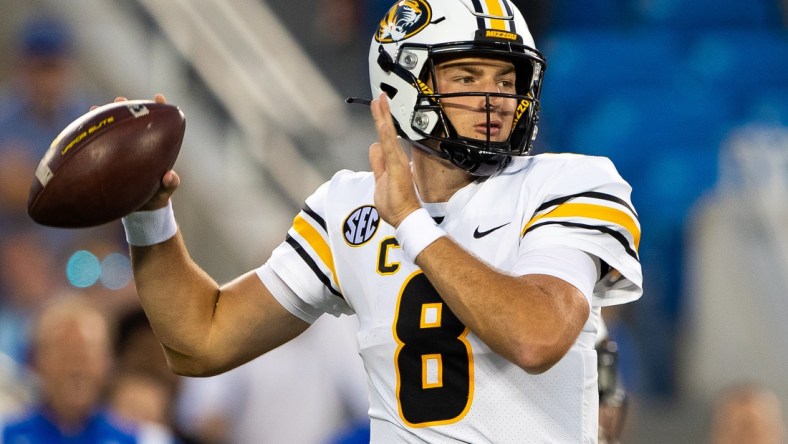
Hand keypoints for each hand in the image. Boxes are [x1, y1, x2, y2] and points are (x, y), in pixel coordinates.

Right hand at [93, 94, 180, 210]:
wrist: (138, 211)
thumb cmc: (155, 198)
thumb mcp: (163, 194)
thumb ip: (170, 185)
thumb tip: (170, 175)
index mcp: (153, 148)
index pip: (158, 125)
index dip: (159, 109)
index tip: (159, 98)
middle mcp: (137, 145)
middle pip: (132, 121)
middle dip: (126, 107)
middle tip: (119, 99)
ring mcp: (121, 151)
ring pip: (112, 130)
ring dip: (104, 118)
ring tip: (95, 108)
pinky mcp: (107, 160)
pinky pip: (97, 147)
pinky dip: (89, 139)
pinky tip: (78, 132)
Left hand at [369, 93, 420, 227]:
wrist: (406, 215)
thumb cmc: (395, 203)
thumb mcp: (380, 179)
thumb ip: (378, 163)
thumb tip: (374, 147)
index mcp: (392, 160)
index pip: (385, 136)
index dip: (382, 121)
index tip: (379, 106)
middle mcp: (396, 157)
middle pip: (387, 131)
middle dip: (383, 113)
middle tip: (380, 96)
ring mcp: (397, 160)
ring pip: (388, 133)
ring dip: (383, 117)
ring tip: (379, 100)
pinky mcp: (397, 165)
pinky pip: (390, 144)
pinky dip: (386, 131)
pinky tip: (384, 121)